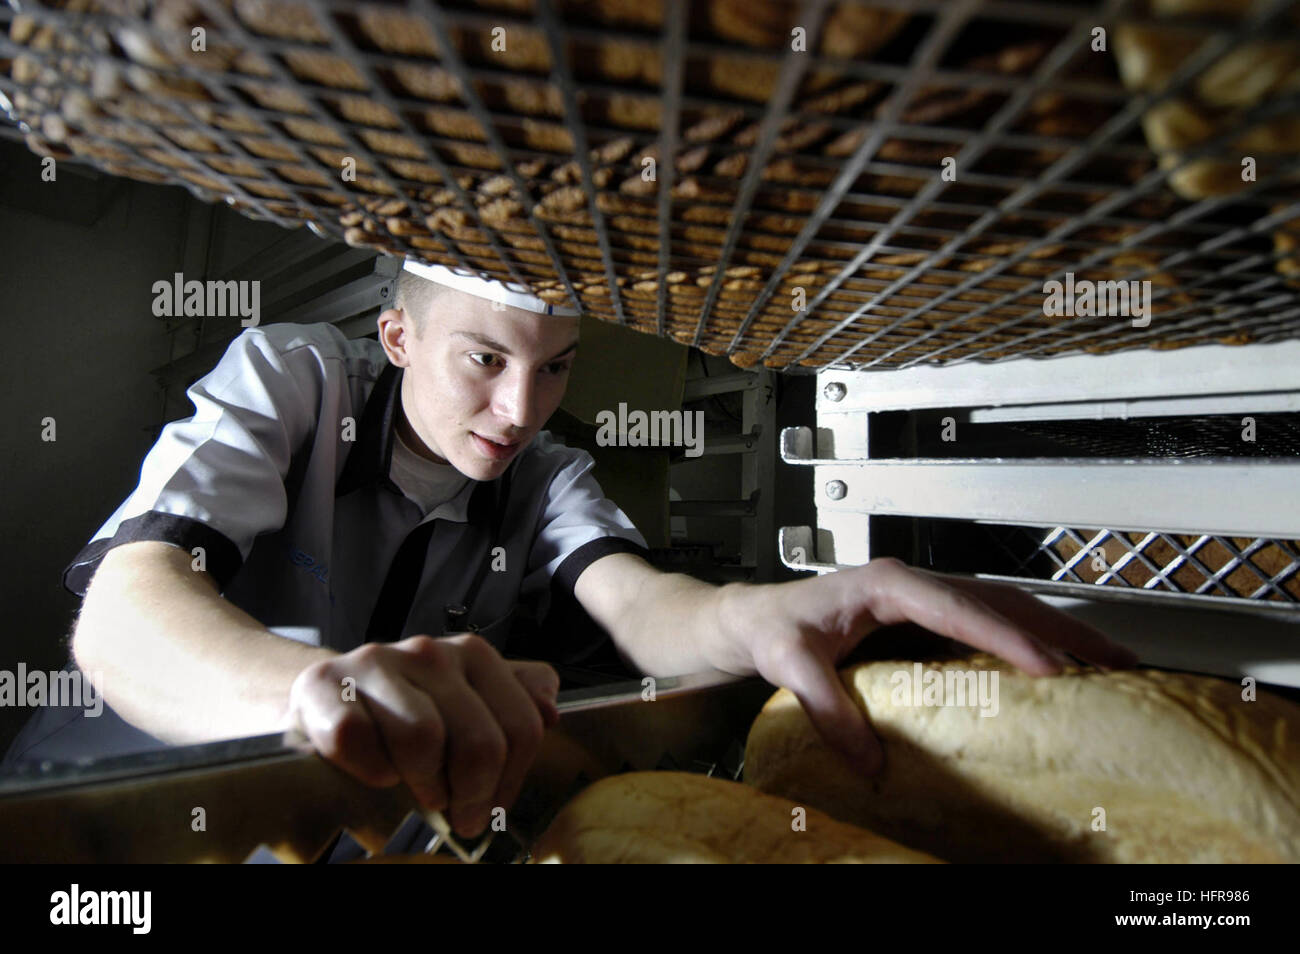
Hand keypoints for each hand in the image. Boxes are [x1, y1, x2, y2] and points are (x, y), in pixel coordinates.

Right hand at [284, 634, 559, 837]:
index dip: (510, 781)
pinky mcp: (324, 686)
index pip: (523, 728)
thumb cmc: (401, 710)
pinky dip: (367, 768)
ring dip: (421, 782)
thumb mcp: (465, 702)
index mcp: (473, 655)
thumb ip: (514, 700)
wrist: (323, 695)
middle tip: (457, 812)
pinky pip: (357, 741)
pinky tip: (372, 769)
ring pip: (423, 740)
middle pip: (479, 742)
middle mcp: (429, 651)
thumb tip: (552, 710)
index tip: (490, 804)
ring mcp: (376, 663)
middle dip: (471, 793)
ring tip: (413, 788)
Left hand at [732, 557, 1137, 775]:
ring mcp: (922, 595)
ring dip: (1056, 630)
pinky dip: (1029, 638)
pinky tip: (1056, 664)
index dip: (1007, 635)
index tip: (1048, 667)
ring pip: (1003, 605)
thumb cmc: (770, 627)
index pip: (957, 607)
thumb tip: (871, 760)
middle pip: (1000, 598)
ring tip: (1107, 659)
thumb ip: (828, 707)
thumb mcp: (790, 664)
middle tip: (1113, 659)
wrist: (753, 617)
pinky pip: (988, 620)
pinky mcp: (925, 614)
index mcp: (884, 584)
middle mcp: (910, 583)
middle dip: (1059, 628)